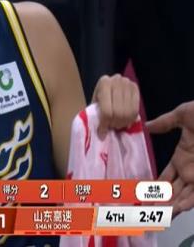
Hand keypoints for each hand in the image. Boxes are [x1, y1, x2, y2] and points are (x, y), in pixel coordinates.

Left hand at [92, 74, 139, 137]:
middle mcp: (117, 81)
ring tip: (118, 124)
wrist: (110, 83)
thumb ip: (97, 114)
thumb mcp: (95, 103)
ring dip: (123, 123)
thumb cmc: (100, 96)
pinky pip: (136, 110)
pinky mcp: (136, 88)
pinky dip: (131, 119)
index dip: (105, 124)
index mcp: (104, 83)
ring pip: (128, 113)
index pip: (106, 111)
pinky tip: (126, 121)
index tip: (102, 134)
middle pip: (119, 113)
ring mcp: (128, 84)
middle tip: (111, 127)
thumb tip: (102, 135)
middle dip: (114, 124)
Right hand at [147, 101, 193, 215]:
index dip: (152, 187)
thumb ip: (164, 122)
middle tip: (143, 211)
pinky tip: (173, 209)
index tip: (140, 195)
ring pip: (181, 198)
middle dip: (158, 202)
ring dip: (169, 206)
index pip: (164, 178)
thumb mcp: (183, 115)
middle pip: (171, 192)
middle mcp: (189, 171)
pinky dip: (184, 204)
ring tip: (155, 214)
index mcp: (181, 158)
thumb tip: (145, 125)